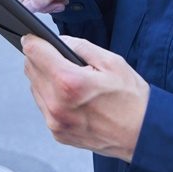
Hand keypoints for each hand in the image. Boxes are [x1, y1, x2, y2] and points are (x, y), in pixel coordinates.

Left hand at [22, 34, 148, 162]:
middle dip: (40, 58)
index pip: (34, 52)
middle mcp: (57, 104)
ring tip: (69, 78)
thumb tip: (60, 40)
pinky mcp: (57, 133)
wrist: (142, 134)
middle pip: (30, 69)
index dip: (34, 40)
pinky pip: (43, 106)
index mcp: (69, 82)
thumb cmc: (131, 99)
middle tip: (60, 57)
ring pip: (34, 88)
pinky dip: (51, 96)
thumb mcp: (111, 61)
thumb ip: (80, 46)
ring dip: (45, 78)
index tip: (37, 37)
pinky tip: (70, 96)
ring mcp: (55, 122)